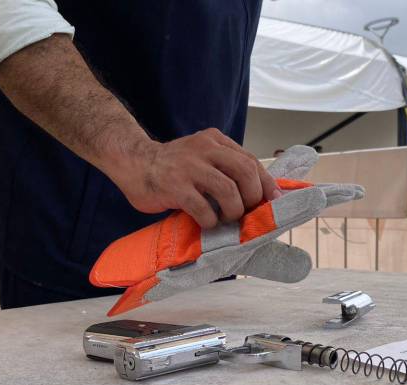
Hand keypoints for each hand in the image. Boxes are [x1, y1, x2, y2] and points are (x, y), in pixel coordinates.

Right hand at [103, 128, 280, 228]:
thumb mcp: (202, 156)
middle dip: (252, 198)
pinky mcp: (175, 187)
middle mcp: (205, 149)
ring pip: (228, 191)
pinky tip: (206, 222)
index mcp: (215, 140)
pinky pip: (204, 208)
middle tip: (245, 211)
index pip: (251, 160)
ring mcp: (189, 167)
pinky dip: (211, 220)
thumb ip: (225, 167)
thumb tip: (257, 194)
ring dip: (233, 211)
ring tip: (225, 218)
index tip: (273, 201)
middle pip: (245, 172)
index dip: (266, 184)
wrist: (133, 162)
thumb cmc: (172, 166)